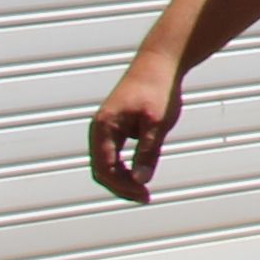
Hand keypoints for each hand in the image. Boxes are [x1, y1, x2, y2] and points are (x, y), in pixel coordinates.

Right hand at [89, 57, 183, 203]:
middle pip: (102, 169)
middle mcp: (100, 128)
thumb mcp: (156, 124)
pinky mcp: (116, 125)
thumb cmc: (158, 89)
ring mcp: (106, 127)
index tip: (144, 195)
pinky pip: (114, 153)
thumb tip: (140, 181)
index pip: (105, 169)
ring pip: (107, 162)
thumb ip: (147, 152)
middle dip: (121, 186)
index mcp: (104, 127)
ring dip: (122, 178)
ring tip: (143, 189)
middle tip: (144, 197)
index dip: (123, 187)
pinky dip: (125, 166)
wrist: (160, 62)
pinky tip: (141, 171)